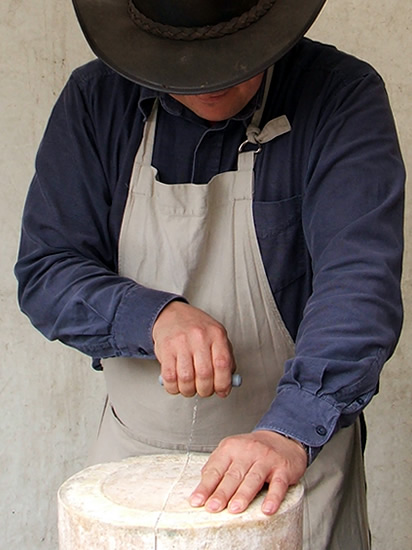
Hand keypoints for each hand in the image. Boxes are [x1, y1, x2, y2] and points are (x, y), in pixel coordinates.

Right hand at [152, 301, 235, 397]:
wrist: (171, 314)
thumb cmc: (196, 328)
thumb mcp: (216, 336)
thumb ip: (226, 358)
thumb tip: (229, 383)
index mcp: (216, 334)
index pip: (223, 364)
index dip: (223, 383)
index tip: (222, 391)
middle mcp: (199, 336)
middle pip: (205, 375)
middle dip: (205, 390)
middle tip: (204, 390)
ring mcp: (181, 342)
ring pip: (186, 379)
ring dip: (189, 390)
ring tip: (190, 388)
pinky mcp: (165, 349)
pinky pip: (169, 377)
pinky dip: (173, 387)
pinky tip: (177, 384)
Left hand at [189, 430, 306, 514]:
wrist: (282, 438)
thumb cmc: (253, 450)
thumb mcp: (231, 451)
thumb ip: (217, 466)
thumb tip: (202, 486)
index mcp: (231, 448)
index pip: (215, 469)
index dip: (205, 486)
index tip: (196, 501)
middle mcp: (248, 451)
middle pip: (233, 475)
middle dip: (221, 493)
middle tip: (212, 507)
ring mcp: (266, 459)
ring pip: (253, 479)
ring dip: (243, 495)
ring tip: (234, 509)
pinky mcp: (283, 469)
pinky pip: (278, 484)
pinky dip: (273, 497)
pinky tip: (267, 509)